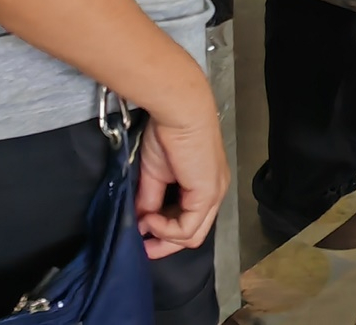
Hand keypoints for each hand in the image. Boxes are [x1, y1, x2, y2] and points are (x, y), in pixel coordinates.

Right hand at [135, 87, 229, 258]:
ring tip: (144, 223)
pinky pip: (187, 228)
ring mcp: (214, 195)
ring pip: (192, 235)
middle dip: (165, 243)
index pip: (189, 220)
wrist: (178, 111)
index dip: (165, 233)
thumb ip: (150, 200)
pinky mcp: (207, 195)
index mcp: (205, 185)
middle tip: (142, 245)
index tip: (142, 235)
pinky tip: (151, 218)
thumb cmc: (168, 133)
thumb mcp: (155, 173)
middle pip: (193, 234)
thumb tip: (141, 223)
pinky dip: (166, 229)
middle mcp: (214, 192)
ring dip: (164, 236)